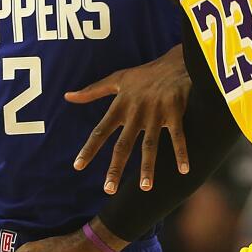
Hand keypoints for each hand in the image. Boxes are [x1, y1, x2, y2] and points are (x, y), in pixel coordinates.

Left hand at [67, 45, 189, 193]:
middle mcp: (136, 112)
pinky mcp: (175, 112)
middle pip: (123, 144)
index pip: (100, 131)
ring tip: (145, 188)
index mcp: (120, 106)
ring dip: (148, 166)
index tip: (78, 166)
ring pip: (150, 145)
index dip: (89, 149)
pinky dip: (181, 153)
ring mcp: (156, 113)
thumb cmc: (144, 74)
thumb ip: (92, 91)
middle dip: (116, 167)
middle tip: (109, 189)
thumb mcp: (117, 79)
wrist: (175, 62)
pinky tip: (184, 170)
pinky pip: (178, 136)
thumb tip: (67, 97)